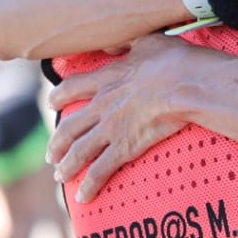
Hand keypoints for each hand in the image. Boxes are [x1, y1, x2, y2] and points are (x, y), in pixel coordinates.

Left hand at [46, 35, 217, 202]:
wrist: (186, 84)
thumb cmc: (174, 60)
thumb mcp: (147, 41)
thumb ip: (127, 42)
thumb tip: (114, 43)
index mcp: (107, 78)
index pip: (72, 87)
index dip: (59, 96)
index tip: (52, 104)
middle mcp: (102, 105)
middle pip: (69, 127)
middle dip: (57, 143)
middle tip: (51, 153)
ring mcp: (111, 128)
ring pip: (78, 151)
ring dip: (66, 165)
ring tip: (59, 176)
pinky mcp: (124, 147)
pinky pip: (100, 170)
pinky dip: (89, 185)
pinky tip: (83, 197)